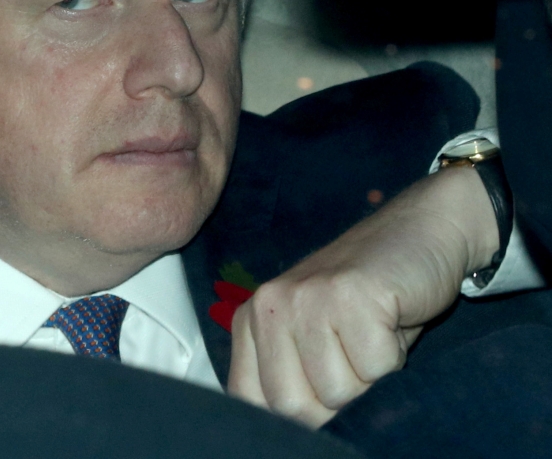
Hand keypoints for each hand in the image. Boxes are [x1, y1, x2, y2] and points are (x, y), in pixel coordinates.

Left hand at [227, 166, 498, 426]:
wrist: (419, 233)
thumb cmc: (368, 301)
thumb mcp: (315, 341)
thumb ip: (290, 378)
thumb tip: (286, 436)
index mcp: (250, 321)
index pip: (252, 402)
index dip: (296, 417)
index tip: (324, 403)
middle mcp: (268, 306)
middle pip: (293, 407)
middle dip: (336, 401)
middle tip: (356, 361)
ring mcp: (306, 297)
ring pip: (338, 392)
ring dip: (370, 379)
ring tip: (373, 336)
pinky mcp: (349, 295)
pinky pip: (376, 369)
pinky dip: (395, 358)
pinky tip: (391, 321)